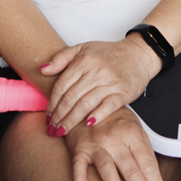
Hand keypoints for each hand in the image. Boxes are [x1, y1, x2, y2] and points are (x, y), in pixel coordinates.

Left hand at [40, 37, 158, 132]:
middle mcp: (96, 72)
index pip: (62, 86)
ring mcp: (110, 83)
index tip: (47, 116)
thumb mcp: (83, 49)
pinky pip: (108, 107)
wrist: (138, 54)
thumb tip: (42, 69)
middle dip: (59, 116)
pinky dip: (97, 116)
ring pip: (85, 104)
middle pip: (71, 97)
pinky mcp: (123, 93)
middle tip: (52, 129)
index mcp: (83, 61)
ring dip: (72, 120)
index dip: (52, 103)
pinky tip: (87, 125)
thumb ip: (61, 58)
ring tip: (62, 131)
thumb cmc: (108, 53)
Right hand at [64, 106, 166, 180]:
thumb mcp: (133, 126)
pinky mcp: (79, 147)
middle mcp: (114, 138)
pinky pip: (78, 164)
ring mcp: (96, 143)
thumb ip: (144, 149)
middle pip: (131, 169)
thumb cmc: (113, 118)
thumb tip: (156, 179)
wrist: (87, 102)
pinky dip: (79, 178)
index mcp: (132, 132)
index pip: (147, 163)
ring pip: (107, 167)